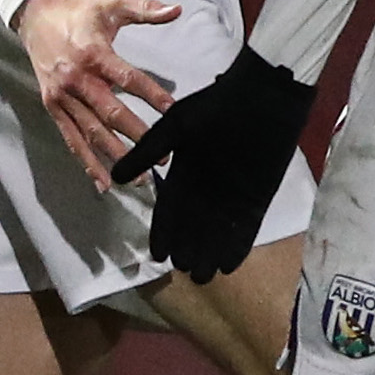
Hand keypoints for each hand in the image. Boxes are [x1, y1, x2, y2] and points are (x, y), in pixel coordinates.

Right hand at [14, 0, 183, 188]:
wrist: (33, 12)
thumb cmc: (77, 9)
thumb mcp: (111, 3)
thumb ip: (145, 9)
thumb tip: (177, 9)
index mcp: (93, 54)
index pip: (128, 79)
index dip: (152, 96)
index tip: (173, 112)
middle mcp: (76, 79)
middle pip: (110, 114)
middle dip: (138, 137)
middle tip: (162, 156)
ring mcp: (62, 96)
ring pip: (92, 133)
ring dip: (116, 157)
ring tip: (140, 176)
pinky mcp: (52, 106)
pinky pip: (71, 138)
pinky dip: (87, 161)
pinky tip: (103, 182)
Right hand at [114, 47, 317, 280]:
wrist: (260, 99)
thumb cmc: (214, 108)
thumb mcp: (174, 128)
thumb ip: (146, 152)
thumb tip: (114, 176)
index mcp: (185, 172)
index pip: (170, 209)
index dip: (164, 232)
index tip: (157, 255)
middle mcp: (207, 188)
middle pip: (193, 226)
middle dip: (187, 248)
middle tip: (181, 269)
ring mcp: (232, 194)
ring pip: (217, 232)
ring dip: (210, 253)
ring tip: (201, 275)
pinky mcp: (256, 198)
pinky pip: (245, 228)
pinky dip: (237, 246)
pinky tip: (228, 266)